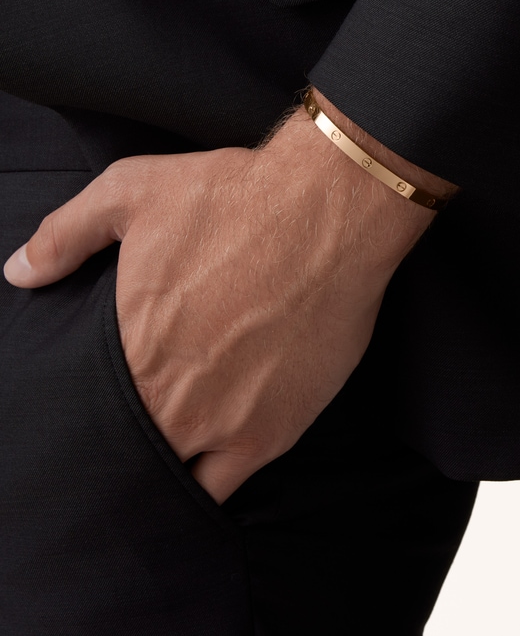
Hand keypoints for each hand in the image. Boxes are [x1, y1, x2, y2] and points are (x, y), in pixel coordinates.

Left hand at [3, 97, 449, 502]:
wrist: (331, 212)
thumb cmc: (237, 199)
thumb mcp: (133, 191)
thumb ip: (66, 234)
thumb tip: (20, 273)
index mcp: (131, 350)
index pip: (89, 413)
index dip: (90, 413)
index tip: (103, 403)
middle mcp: (173, 400)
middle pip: (131, 450)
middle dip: (128, 441)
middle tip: (144, 415)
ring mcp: (226, 424)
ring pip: (175, 476)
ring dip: (168, 464)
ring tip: (173, 439)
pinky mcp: (276, 431)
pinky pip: (229, 484)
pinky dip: (212, 479)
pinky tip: (210, 457)